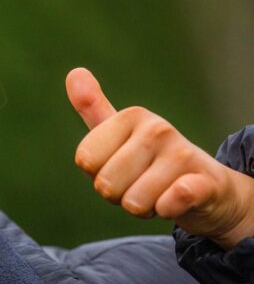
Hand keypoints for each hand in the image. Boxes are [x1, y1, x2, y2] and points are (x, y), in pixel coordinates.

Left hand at [66, 68, 253, 250]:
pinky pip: (168, 203)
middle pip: (105, 184)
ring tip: (159, 192)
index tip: (120, 167)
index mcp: (130, 116)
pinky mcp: (203, 182)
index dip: (98, 174)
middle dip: (119, 195)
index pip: (85, 160)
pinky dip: (166, 210)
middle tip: (140, 184)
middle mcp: (157, 129)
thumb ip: (93, 108)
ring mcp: (182, 154)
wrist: (208, 190)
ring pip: (132, 202)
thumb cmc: (151, 163)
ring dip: (143, 207)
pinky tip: (176, 201)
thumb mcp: (120, 135)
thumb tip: (74, 73)